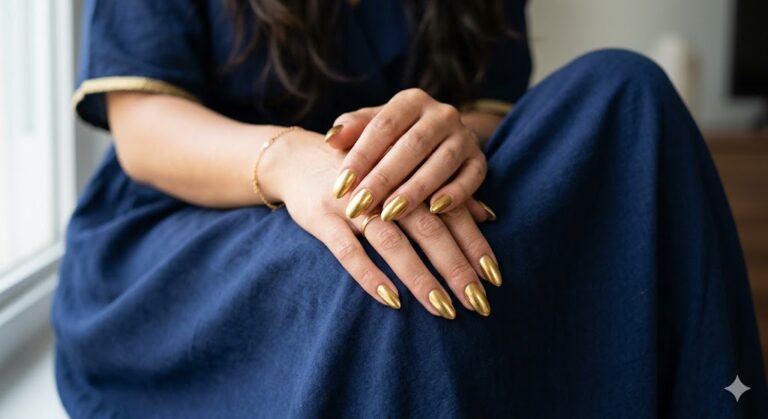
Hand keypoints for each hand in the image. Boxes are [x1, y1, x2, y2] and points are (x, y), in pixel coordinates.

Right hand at [264, 130, 500, 318]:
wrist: (296, 156)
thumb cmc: (360, 171)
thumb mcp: (402, 173)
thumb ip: (444, 193)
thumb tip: (489, 215)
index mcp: (409, 175)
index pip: (450, 212)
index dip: (473, 243)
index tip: (494, 276)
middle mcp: (385, 188)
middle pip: (427, 228)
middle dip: (454, 266)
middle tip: (477, 301)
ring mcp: (352, 203)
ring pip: (391, 242)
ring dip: (419, 276)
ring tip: (442, 308)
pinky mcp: (322, 217)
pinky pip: (347, 251)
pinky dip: (369, 275)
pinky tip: (391, 300)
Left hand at [324, 88, 486, 221]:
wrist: (439, 140)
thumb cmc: (393, 139)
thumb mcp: (371, 128)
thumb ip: (351, 130)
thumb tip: (331, 138)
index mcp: (411, 101)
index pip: (383, 126)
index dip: (360, 157)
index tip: (340, 187)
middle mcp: (442, 113)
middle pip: (413, 145)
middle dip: (384, 178)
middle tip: (359, 205)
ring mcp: (465, 136)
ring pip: (442, 161)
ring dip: (416, 189)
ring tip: (390, 213)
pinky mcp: (480, 160)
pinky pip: (472, 177)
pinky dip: (456, 194)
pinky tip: (435, 210)